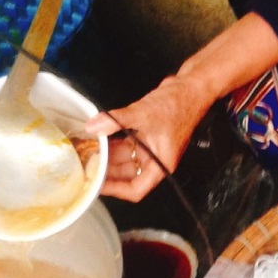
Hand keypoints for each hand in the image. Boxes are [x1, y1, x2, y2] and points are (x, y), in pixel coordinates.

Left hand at [90, 75, 210, 202]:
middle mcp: (155, 160)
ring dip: (108, 156)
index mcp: (160, 165)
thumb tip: (94, 126)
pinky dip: (113, 142)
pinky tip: (98, 137)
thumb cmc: (178, 106)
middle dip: (108, 171)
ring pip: (124, 159)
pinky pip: (126, 145)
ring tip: (89, 152)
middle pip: (127, 175)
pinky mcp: (146, 136)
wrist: (190, 88)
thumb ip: (115, 121)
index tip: (98, 184)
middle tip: (88, 166)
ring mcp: (150, 148)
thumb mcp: (143, 114)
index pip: (136, 189)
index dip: (116, 189)